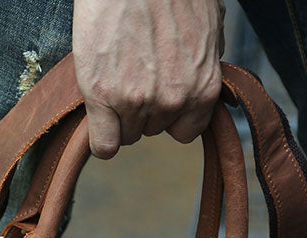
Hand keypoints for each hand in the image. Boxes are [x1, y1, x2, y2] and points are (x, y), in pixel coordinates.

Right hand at [73, 0, 224, 157]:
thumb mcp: (207, 24)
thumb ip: (203, 61)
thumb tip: (197, 74)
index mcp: (203, 87)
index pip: (186, 132)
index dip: (170, 116)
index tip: (158, 98)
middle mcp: (173, 100)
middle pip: (152, 131)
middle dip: (142, 109)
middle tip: (132, 74)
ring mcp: (137, 101)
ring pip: (126, 135)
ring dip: (118, 115)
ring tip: (115, 77)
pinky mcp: (103, 96)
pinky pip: (103, 145)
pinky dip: (100, 137)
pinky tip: (98, 117)